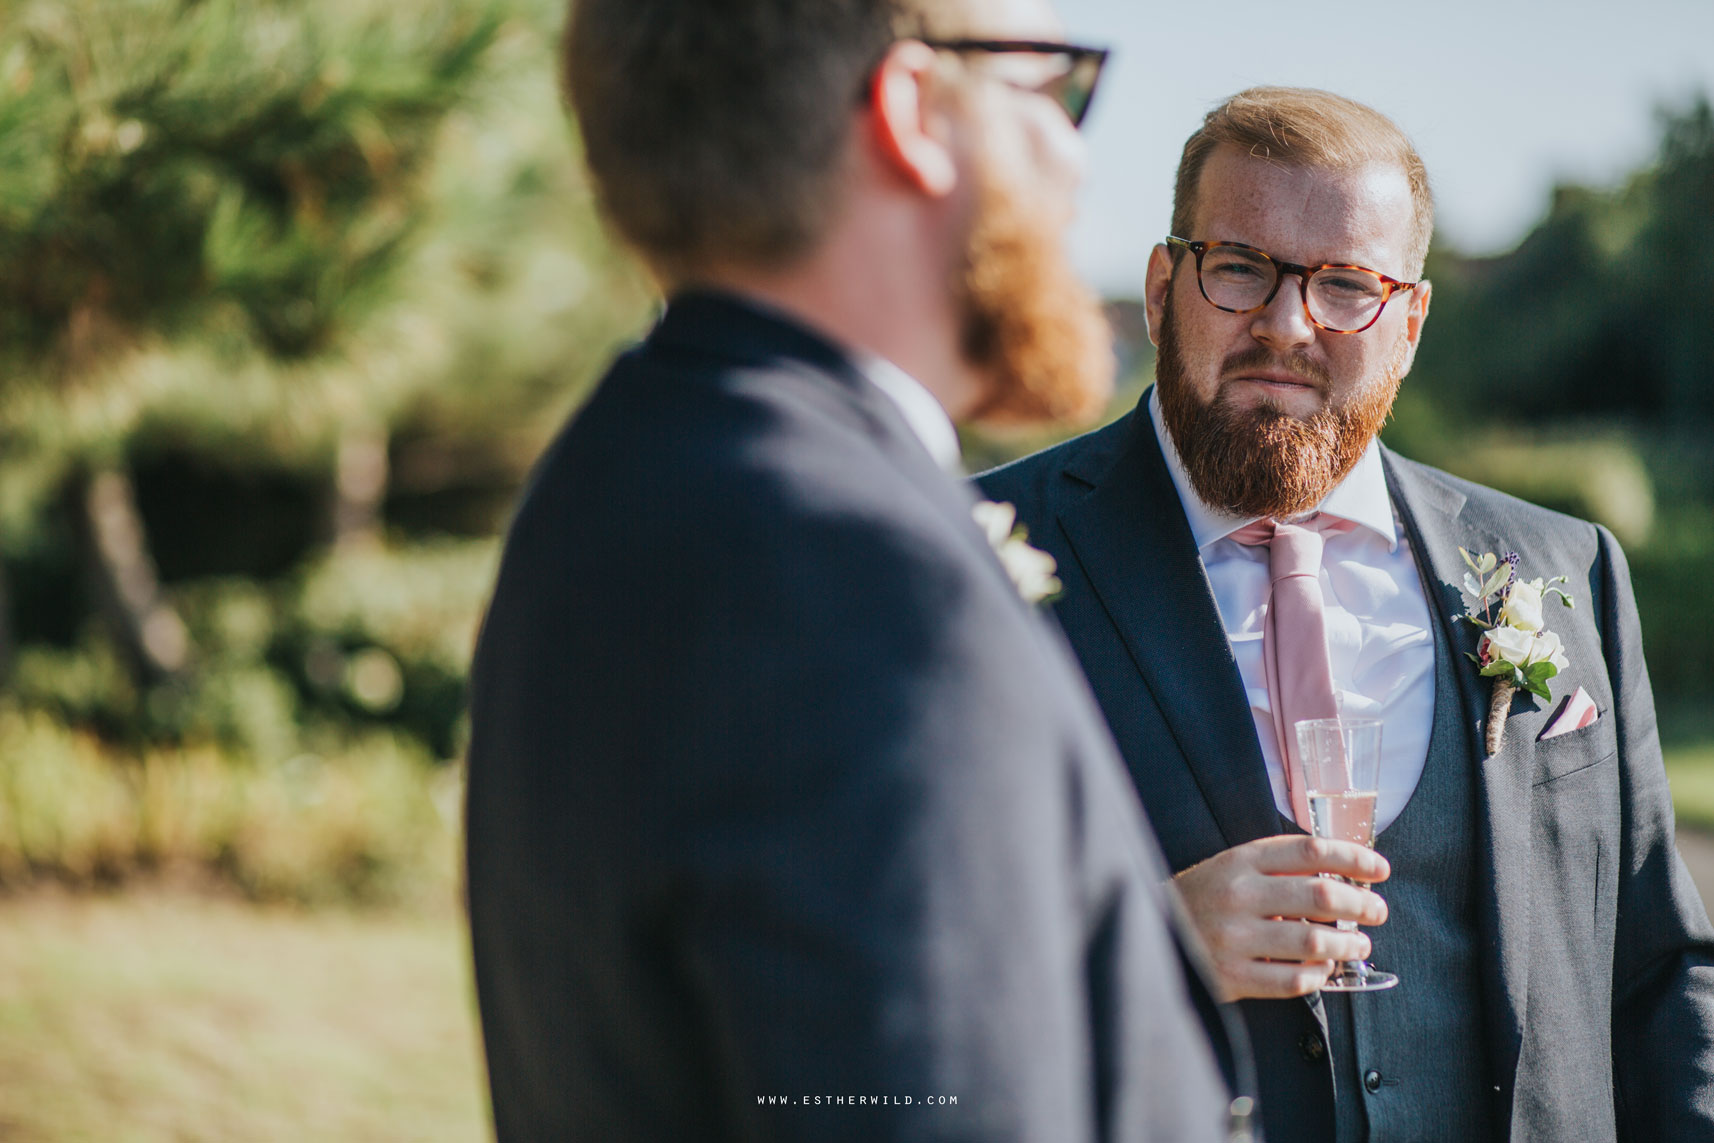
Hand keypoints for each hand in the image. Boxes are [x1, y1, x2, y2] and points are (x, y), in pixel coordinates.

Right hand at [1173, 835, 1390, 1001]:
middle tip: (1378, 911)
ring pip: (1314, 943)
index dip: (1353, 858)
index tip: (1379, 869)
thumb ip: (1277, 867)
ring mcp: (1234, 938)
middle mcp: (1238, 895)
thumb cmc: (1202, 898)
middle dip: (1361, 905)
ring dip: (1348, 944)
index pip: (1310, 850)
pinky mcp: (1232, 976)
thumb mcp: (1231, 867)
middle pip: (1320, 896)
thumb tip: (1341, 874)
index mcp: (1239, 861)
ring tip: (1359, 943)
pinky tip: (1324, 969)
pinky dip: (1319, 976)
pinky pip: (1294, 981)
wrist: (1151, 933)